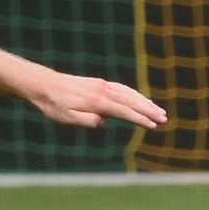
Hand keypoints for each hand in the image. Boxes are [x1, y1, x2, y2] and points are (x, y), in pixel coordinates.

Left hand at [29, 74, 166, 129]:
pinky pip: (122, 89)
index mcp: (96, 101)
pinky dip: (135, 95)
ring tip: (158, 111)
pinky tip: (141, 100)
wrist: (45, 84)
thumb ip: (86, 120)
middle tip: (164, 119)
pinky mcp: (100, 83)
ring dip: (145, 102)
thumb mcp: (66, 118)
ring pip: (129, 93)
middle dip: (149, 110)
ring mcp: (102, 85)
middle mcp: (102, 90)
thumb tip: (103, 122)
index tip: (153, 126)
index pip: (124, 111)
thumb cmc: (54, 104)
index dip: (140, 119)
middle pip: (131, 100)